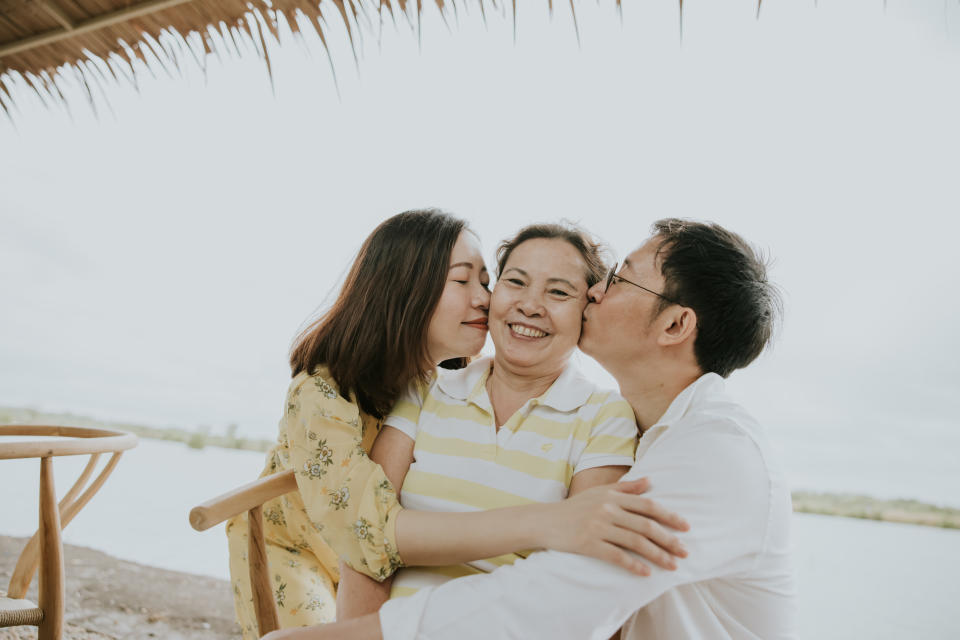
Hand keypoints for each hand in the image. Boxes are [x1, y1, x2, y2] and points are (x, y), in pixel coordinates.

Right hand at [538, 477, 689, 575]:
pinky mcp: (588, 544)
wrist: (545, 521)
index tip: (686, 527)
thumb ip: (626, 488)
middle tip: (685, 552)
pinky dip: (633, 565)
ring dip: (657, 555)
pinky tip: (646, 572)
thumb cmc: (575, 507)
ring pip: (635, 542)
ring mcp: (598, 527)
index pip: (647, 505)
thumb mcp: (599, 492)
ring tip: (672, 565)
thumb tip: (650, 481)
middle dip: (669, 539)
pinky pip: (616, 556)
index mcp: (612, 496)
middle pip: (645, 525)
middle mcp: (607, 509)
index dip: (669, 516)